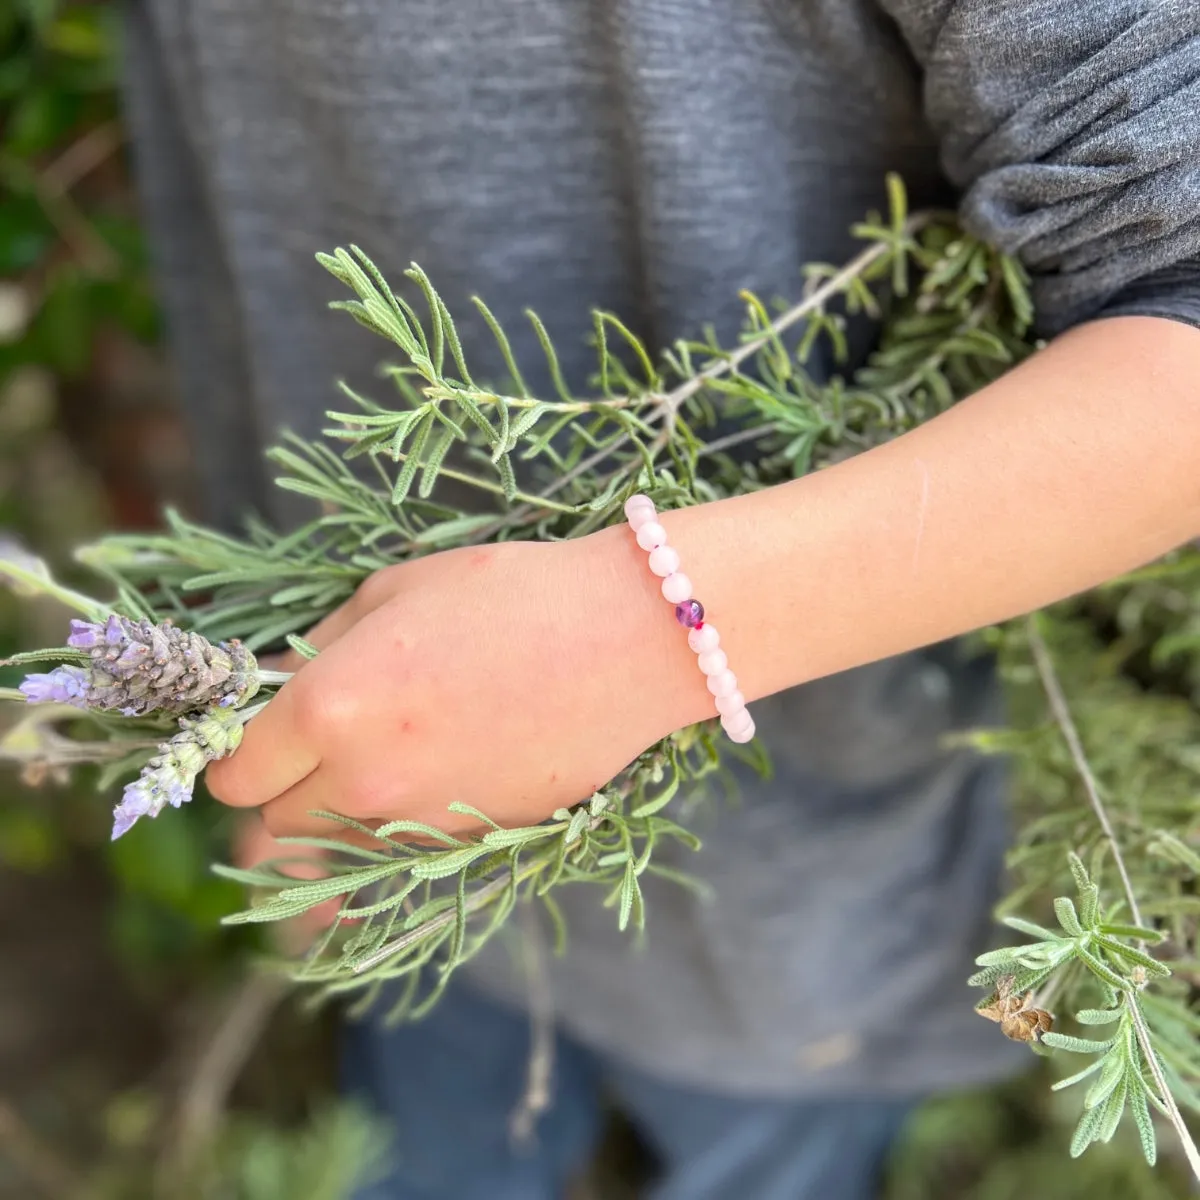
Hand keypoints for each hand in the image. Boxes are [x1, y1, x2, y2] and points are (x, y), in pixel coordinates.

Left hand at [206, 533, 701, 839]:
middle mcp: (362, 780)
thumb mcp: (396, 590)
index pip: (235, 774)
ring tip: (382, 758)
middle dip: (282, 789)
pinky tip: (438, 771)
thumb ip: (321, 645)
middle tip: (317, 746)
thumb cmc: (510, 595)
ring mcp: (420, 821)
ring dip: (337, 814)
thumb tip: (280, 683)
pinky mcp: (472, 839)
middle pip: (275, 825)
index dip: (238, 755)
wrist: (626, 639)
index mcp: (328, 707)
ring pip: (336, 848)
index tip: (260, 736)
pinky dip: (398, 825)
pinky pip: (401, 850)